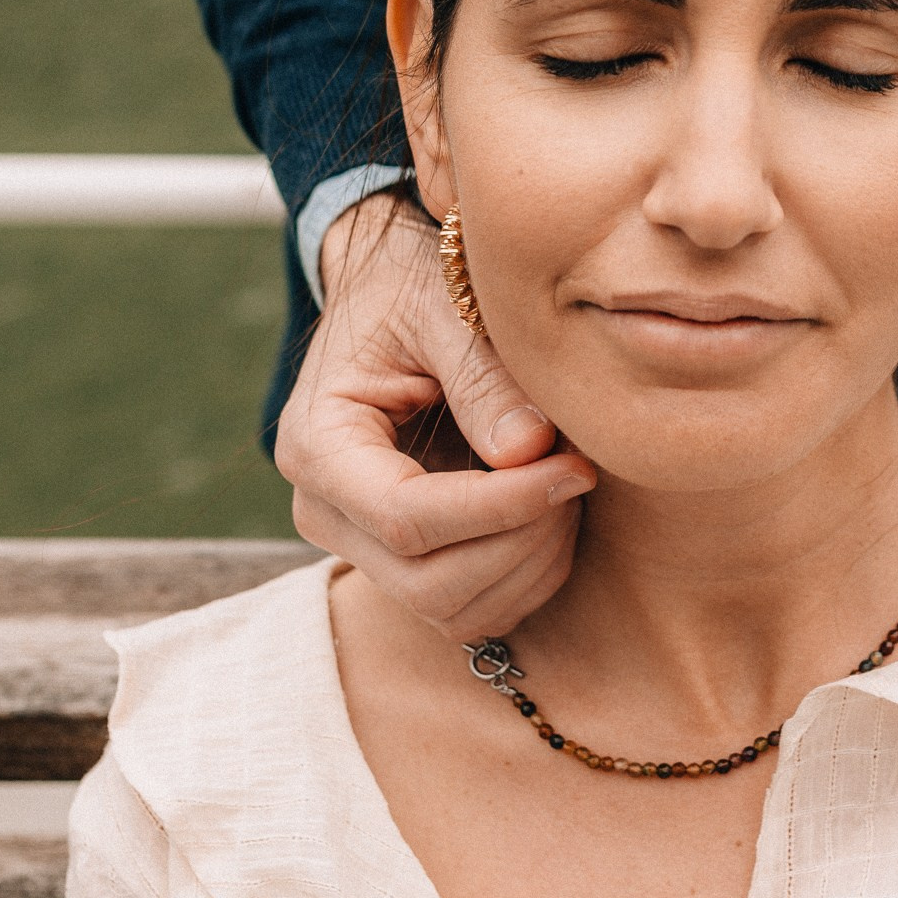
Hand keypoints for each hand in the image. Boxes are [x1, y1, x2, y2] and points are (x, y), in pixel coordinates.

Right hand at [275, 190, 596, 641]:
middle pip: (429, 581)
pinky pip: (473, 610)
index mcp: (317, 445)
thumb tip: (530, 449)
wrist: (393, 296)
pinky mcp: (405, 562)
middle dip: (523, 537)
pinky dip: (530, 576)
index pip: (407, 517)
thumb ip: (482, 374)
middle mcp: (327, 511)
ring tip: (570, 479)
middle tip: (580, 469)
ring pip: (454, 609)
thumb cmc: (412, 287)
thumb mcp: (442, 304)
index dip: (501, 507)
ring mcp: (362, 546)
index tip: (575, 467)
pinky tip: (556, 510)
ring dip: (533, 561)